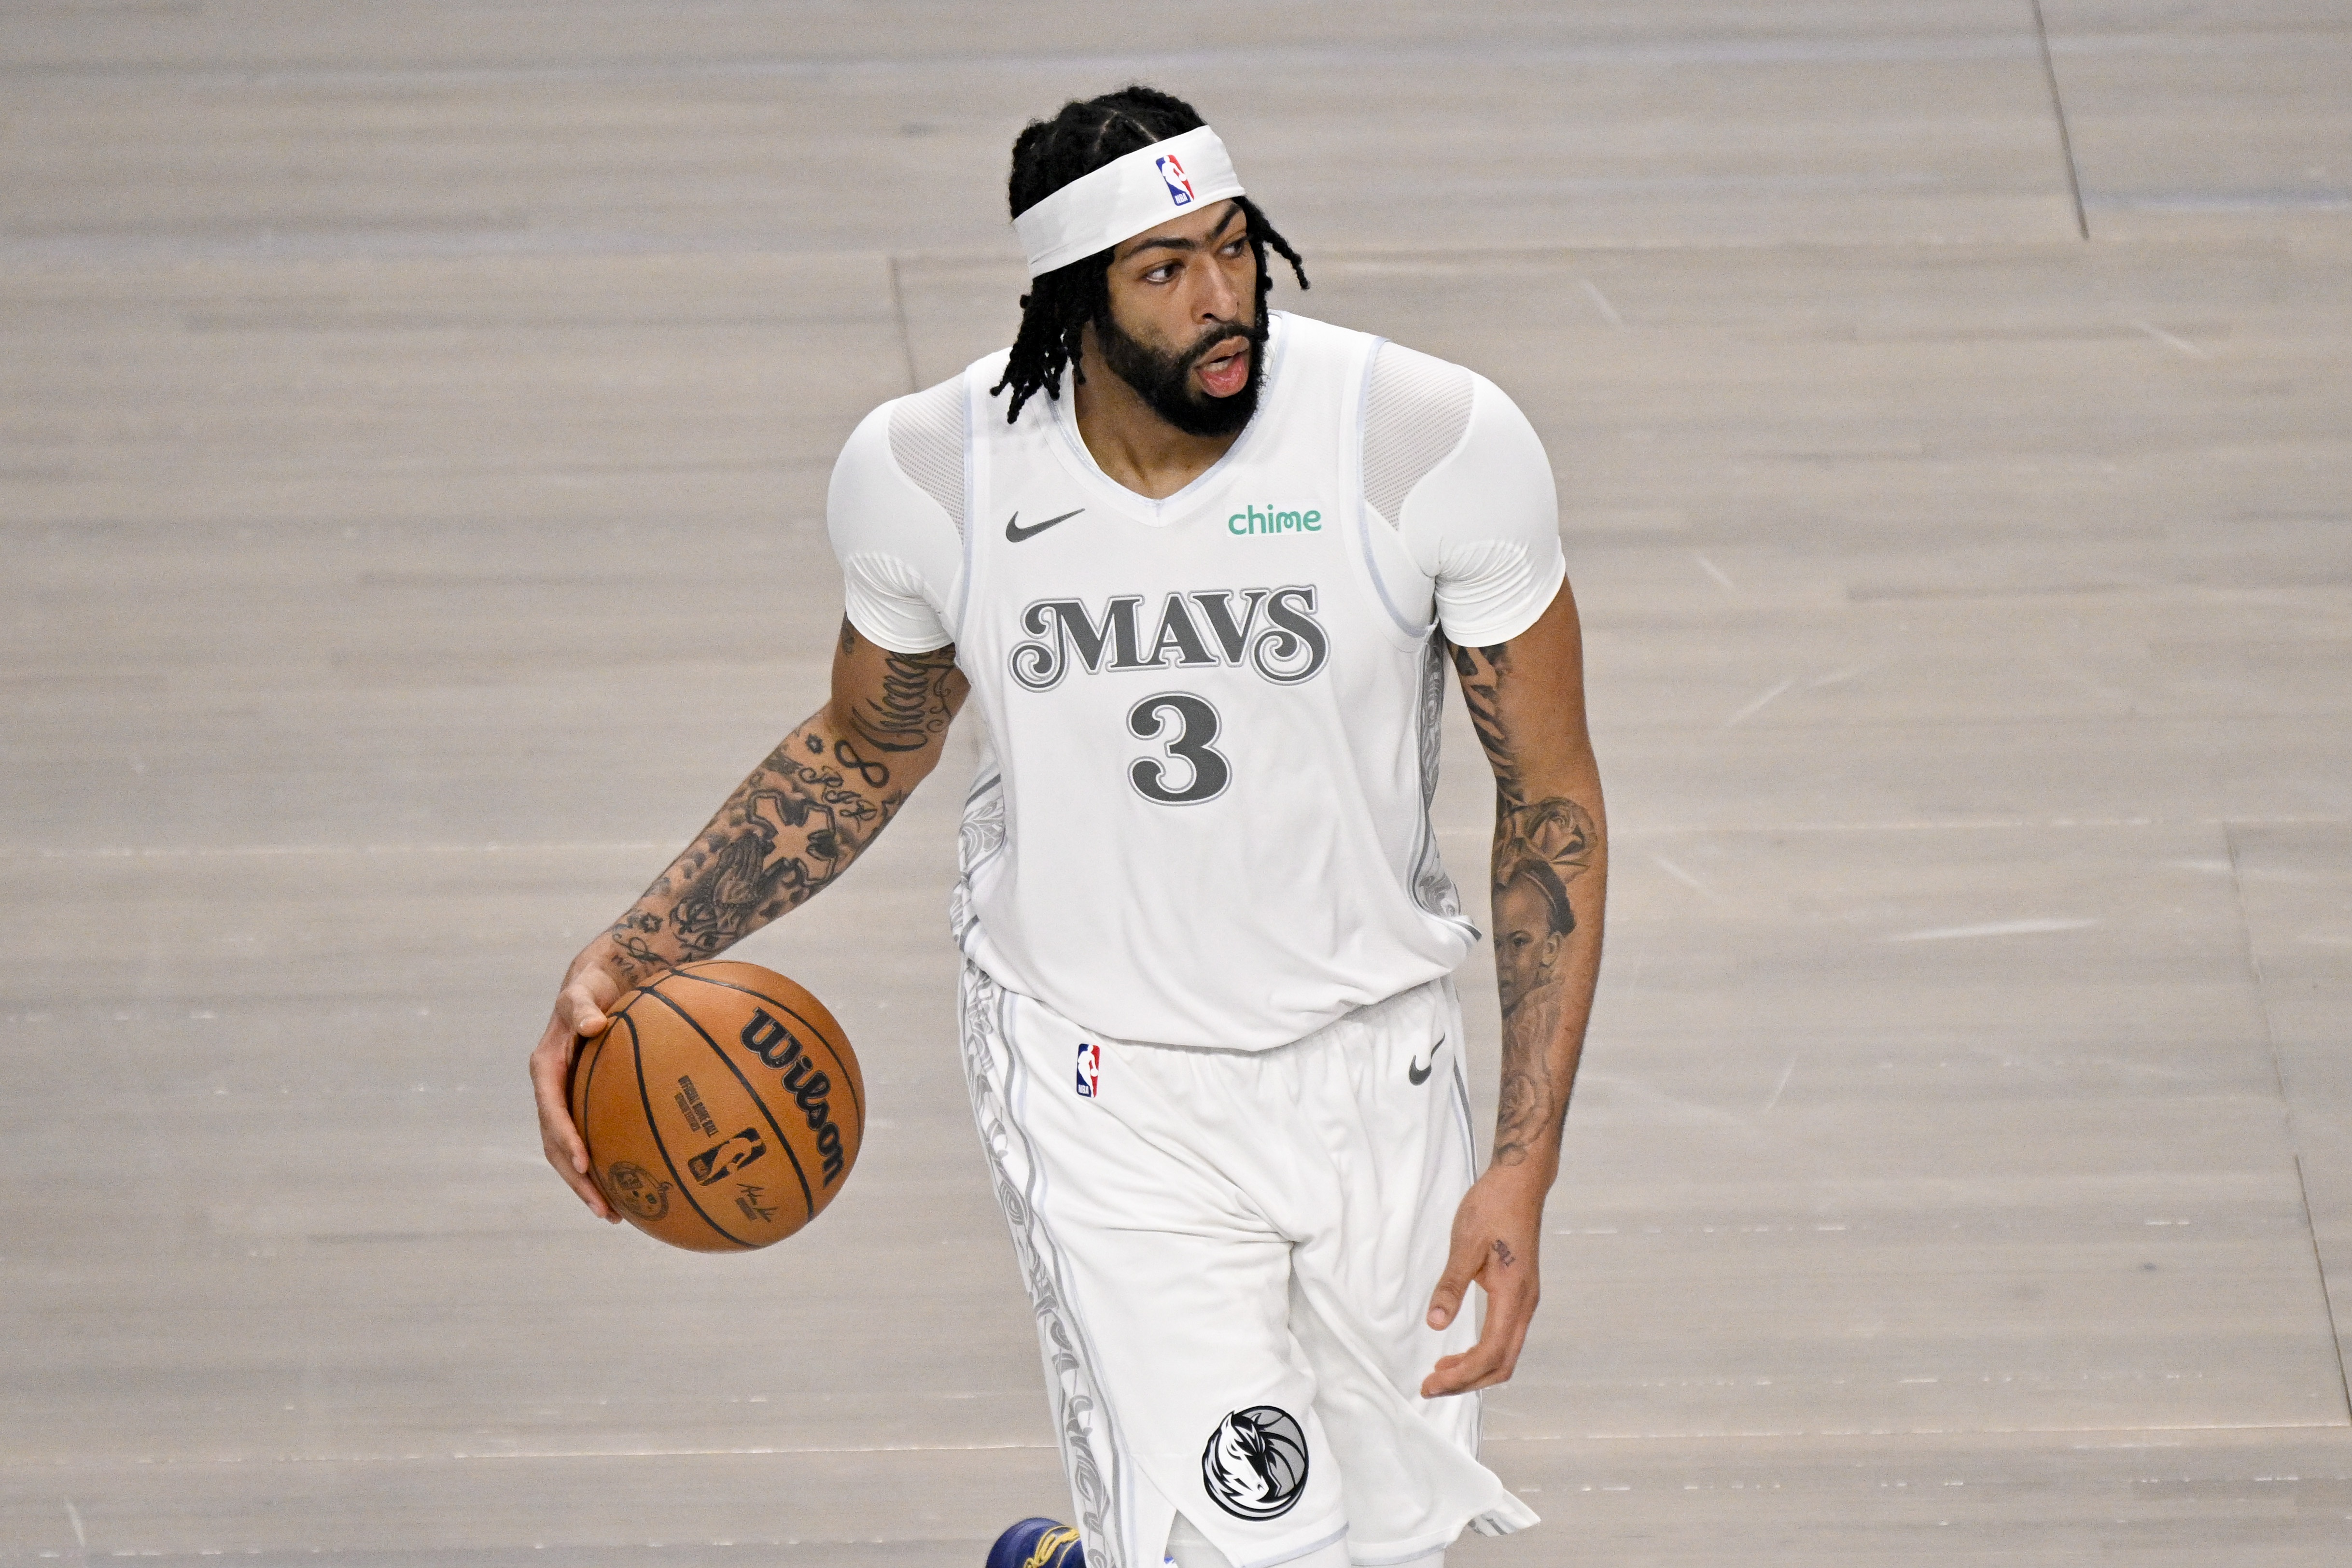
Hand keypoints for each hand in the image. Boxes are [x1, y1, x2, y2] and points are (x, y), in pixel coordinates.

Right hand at [528, 943, 635, 1221]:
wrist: (596, 984)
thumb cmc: (590, 988)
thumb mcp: (582, 993)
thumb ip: (583, 1008)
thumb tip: (593, 1025)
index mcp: (545, 1069)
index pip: (551, 1111)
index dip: (565, 1139)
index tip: (586, 1163)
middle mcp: (551, 1091)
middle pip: (557, 1146)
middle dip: (578, 1180)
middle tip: (605, 1209)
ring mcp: (566, 1101)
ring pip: (571, 1152)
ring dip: (588, 1185)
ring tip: (615, 1214)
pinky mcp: (583, 1104)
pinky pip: (591, 1139)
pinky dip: (604, 1164)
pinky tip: (631, 1184)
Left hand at [1421, 1165, 1547, 1395]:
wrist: (1519, 1183)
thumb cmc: (1493, 1207)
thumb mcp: (1465, 1243)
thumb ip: (1451, 1285)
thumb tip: (1435, 1324)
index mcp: (1513, 1295)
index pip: (1489, 1354)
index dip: (1460, 1376)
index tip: (1430, 1384)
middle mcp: (1525, 1305)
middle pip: (1501, 1364)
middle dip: (1467, 1382)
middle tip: (1430, 1386)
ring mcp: (1525, 1300)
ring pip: (1505, 1354)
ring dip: (1475, 1370)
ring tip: (1441, 1373)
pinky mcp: (1520, 1294)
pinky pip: (1505, 1338)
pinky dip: (1482, 1354)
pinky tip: (1460, 1352)